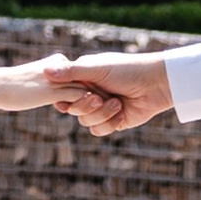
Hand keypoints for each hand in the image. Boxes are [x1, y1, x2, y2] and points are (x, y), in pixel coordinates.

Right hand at [28, 53, 173, 135]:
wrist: (156, 83)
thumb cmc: (127, 69)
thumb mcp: (96, 69)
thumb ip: (70, 73)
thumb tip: (44, 72)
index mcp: (83, 78)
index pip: (62, 92)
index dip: (63, 98)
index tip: (64, 100)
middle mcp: (90, 93)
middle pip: (73, 109)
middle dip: (85, 106)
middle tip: (99, 97)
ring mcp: (101, 108)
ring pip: (85, 122)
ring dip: (101, 114)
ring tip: (117, 102)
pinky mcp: (113, 121)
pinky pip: (98, 130)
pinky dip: (109, 123)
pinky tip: (121, 111)